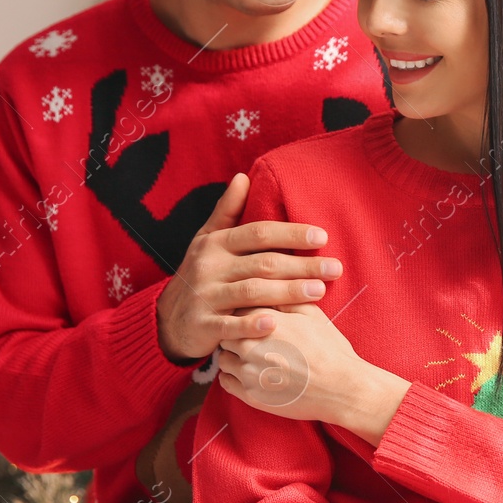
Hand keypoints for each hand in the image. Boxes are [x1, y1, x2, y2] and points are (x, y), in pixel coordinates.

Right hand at [156, 173, 341, 362]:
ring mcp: (205, 296)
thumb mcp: (207, 240)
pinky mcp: (203, 326)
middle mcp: (210, 267)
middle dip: (301, 265)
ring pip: (252, 292)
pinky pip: (230, 326)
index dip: (291, 233)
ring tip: (319, 291)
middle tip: (335, 268)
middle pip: (263, 263)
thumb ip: (227, 210)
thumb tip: (243, 177)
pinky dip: (251, 324)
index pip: (258, 233)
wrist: (168, 319)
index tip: (322, 237)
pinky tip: (276, 324)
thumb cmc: (199, 274)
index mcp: (216, 243)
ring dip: (287, 292)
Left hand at [216, 303, 408, 437]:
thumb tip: (268, 285)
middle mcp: (251, 346)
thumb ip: (286, 297)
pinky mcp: (250, 395)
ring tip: (251, 356)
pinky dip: (232, 376)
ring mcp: (248, 372)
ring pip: (223, 358)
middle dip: (235, 333)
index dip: (244, 311)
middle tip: (251, 337)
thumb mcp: (313, 314)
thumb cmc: (330, 349)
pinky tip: (248, 372)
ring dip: (232, 355)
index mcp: (265, 321)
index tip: (252, 317)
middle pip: (225, 332)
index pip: (237, 308)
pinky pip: (225, 382)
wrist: (342, 389)